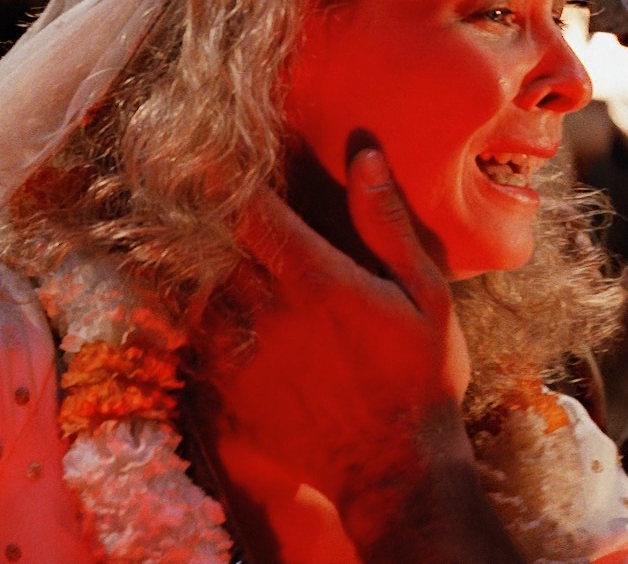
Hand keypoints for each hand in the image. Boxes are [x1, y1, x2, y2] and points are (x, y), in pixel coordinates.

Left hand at [216, 147, 471, 501]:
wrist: (395, 471)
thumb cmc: (422, 379)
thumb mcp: (427, 296)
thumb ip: (388, 225)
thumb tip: (365, 157)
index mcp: (318, 280)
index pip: (252, 213)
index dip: (229, 181)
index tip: (218, 159)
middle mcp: (270, 312)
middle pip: (218, 247)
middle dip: (217, 221)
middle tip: (221, 202)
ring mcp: (245, 355)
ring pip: (204, 289)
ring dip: (209, 267)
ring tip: (222, 252)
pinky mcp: (233, 391)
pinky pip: (199, 339)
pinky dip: (205, 315)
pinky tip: (226, 309)